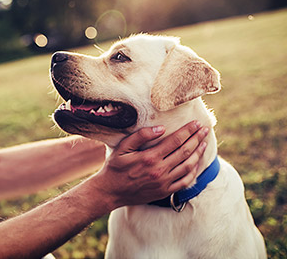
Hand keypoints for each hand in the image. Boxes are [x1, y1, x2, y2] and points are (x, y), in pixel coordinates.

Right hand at [92, 121, 208, 208]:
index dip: (188, 131)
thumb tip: (161, 128)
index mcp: (150, 157)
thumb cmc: (115, 167)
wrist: (110, 192)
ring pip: (188, 166)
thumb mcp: (122, 148)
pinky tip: (196, 163)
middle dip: (197, 139)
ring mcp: (164, 182)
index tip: (196, 123)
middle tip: (205, 130)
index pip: (175, 141)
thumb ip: (140, 136)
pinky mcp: (164, 192)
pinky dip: (193, 171)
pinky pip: (185, 181)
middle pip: (185, 152)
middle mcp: (159, 170)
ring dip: (198, 153)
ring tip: (204, 143)